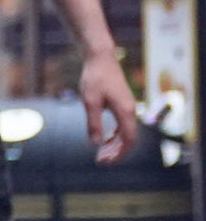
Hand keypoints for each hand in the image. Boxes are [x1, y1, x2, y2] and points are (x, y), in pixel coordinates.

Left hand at [79, 47, 139, 163]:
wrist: (100, 58)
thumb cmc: (94, 78)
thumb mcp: (90, 102)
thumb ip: (94, 123)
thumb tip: (95, 144)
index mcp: (125, 111)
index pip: (128, 139)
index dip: (119, 154)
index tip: (106, 162)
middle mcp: (130, 110)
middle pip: (128, 138)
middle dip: (116, 152)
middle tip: (100, 161)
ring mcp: (127, 106)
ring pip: (125, 132)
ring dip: (114, 145)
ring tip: (101, 154)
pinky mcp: (121, 103)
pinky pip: (122, 125)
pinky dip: (114, 135)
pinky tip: (104, 140)